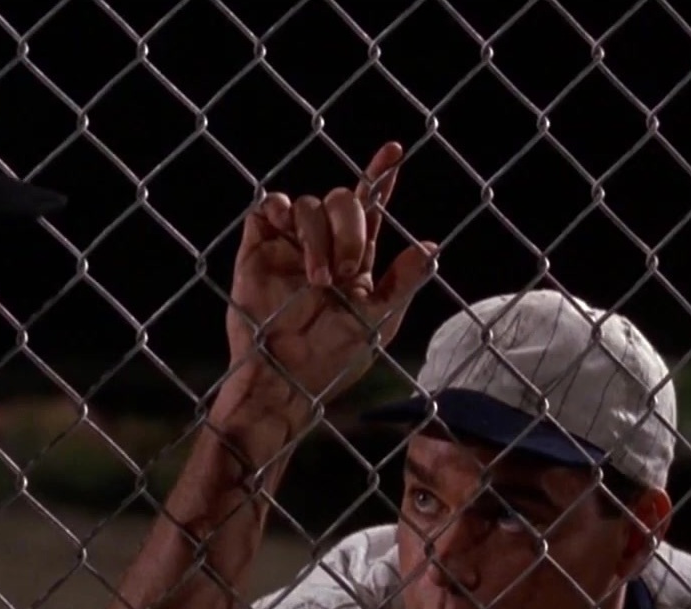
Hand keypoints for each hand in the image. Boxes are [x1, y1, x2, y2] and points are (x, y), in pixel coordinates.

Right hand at [222, 142, 437, 422]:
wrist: (285, 376)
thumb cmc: (334, 357)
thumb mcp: (380, 320)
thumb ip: (404, 281)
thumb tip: (431, 244)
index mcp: (355, 257)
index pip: (369, 206)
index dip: (380, 176)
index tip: (394, 151)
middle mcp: (323, 244)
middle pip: (341, 201)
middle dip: (350, 229)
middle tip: (347, 271)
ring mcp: (290, 244)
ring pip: (308, 204)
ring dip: (319, 236)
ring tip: (318, 279)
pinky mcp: (258, 248)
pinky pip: (268, 207)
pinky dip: (280, 208)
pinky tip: (288, 229)